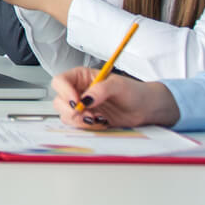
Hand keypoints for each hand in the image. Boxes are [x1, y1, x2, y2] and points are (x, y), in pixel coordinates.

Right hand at [51, 67, 178, 129]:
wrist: (145, 109)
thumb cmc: (134, 92)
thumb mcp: (118, 86)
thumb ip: (100, 90)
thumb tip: (86, 99)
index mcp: (82, 77)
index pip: (61, 81)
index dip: (64, 92)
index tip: (77, 101)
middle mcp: (78, 91)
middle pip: (59, 101)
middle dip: (72, 110)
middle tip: (88, 114)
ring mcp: (82, 106)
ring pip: (66, 115)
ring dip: (79, 120)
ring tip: (97, 119)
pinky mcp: (87, 119)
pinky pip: (76, 125)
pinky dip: (87, 127)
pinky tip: (101, 123)